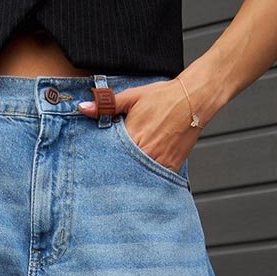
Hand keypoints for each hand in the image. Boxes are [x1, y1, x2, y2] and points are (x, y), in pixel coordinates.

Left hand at [78, 79, 200, 171]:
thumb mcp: (133, 97)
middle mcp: (145, 152)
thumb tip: (83, 108)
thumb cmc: (163, 97)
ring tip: (123, 177)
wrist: (193, 99)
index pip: (110, 156)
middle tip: (105, 177)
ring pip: (138, 176)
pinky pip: (155, 179)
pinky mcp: (170, 167)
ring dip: (130, 176)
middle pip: (123, 169)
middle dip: (115, 171)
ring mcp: (159, 161)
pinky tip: (140, 176)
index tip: (95, 164)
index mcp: (132, 136)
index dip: (102, 160)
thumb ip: (108, 105)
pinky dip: (147, 178)